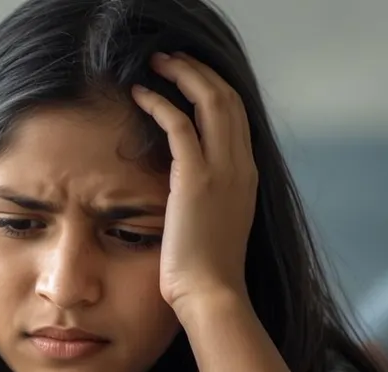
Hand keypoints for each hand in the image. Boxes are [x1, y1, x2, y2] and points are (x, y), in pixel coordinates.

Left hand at [131, 52, 257, 314]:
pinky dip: (159, 103)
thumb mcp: (216, 227)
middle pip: (228, 98)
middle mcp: (240, 166)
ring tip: (157, 64)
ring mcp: (222, 170)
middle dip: (199, 72)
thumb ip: (211, 201)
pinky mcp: (195, 179)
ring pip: (210, 100)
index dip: (214, 90)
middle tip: (171, 60)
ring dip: (183, 75)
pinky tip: (140, 94)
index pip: (237, 116)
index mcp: (247, 176)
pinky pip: (178, 124)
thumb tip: (192, 193)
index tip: (191, 78)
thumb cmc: (206, 274)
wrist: (212, 295)